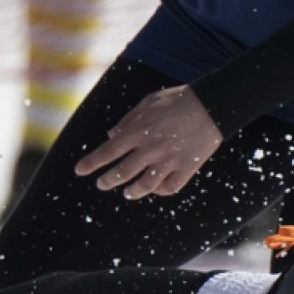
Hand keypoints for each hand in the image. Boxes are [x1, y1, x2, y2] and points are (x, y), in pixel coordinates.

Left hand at [74, 85, 221, 198]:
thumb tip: (110, 135)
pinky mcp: (187, 168)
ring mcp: (169, 160)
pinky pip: (170, 188)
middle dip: (107, 181)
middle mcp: (150, 148)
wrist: (214, 103)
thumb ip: (128, 120)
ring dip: (132, 192)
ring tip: (127, 193)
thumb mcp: (149, 102)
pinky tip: (155, 189)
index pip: (108, 151)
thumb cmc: (178, 100)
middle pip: (121, 173)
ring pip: (144, 186)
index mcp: (139, 131)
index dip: (91, 163)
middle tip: (101, 184)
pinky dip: (160, 191)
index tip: (79, 171)